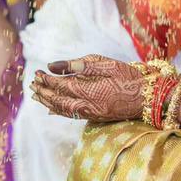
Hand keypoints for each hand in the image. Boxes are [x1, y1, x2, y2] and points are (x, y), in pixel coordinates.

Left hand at [30, 54, 144, 122]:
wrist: (148, 97)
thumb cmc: (128, 77)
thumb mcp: (105, 63)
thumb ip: (79, 64)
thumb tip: (54, 65)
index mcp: (87, 89)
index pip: (60, 85)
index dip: (47, 80)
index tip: (37, 73)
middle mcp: (86, 104)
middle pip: (57, 100)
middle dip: (44, 92)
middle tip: (32, 84)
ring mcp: (90, 113)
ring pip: (62, 110)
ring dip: (48, 102)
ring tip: (37, 95)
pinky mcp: (95, 117)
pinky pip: (71, 115)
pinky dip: (59, 111)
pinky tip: (52, 109)